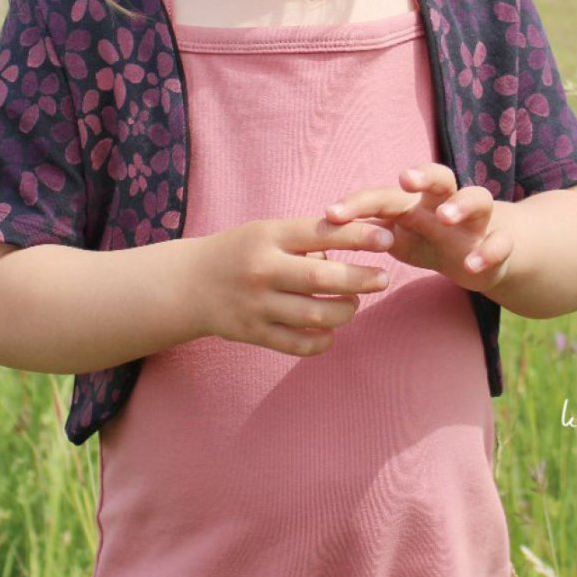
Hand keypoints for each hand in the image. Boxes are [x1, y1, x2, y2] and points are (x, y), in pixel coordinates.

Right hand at [191, 216, 392, 355]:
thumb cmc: (241, 251)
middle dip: (361, 279)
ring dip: (345, 311)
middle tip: (384, 278)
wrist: (189, 284)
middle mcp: (263, 270)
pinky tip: (331, 331)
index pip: (321, 234)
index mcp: (269, 237)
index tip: (387, 239)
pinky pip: (298, 344)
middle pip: (323, 278)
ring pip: (315, 316)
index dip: (358, 237)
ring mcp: (257, 305)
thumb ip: (306, 239)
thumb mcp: (267, 231)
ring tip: (352, 304)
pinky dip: (322, 341)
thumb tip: (354, 246)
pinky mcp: (253, 333)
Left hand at [324, 162, 514, 292]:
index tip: (331, 214)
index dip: (358, 202)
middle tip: (405, 179)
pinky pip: (501, 242)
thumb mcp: (400, 237)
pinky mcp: (500, 244)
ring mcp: (477, 221)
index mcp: (418, 202)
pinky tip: (474, 263)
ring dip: (462, 204)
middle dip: (422, 175)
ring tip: (446, 217)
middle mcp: (448, 203)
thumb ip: (370, 233)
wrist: (486, 255)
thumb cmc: (432, 240)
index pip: (386, 194)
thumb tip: (321, 238)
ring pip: (477, 197)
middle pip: (439, 176)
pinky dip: (490, 250)